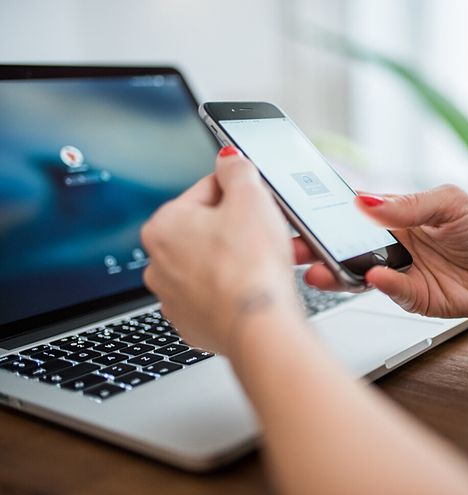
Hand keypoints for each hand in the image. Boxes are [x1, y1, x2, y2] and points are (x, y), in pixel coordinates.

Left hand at [141, 147, 300, 355]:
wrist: (259, 326)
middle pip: (210, 231)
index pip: (206, 192)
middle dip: (243, 230)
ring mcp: (175, 298)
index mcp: (163, 226)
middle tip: (272, 233)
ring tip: (272, 261)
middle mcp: (159, 264)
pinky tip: (258, 288)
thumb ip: (238, 169)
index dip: (241, 194)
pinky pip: (220, 297)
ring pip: (216, 265)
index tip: (259, 202)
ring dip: (243, 259)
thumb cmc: (251, 266)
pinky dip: (239, 291)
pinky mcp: (196, 324)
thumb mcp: (251, 197)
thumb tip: (228, 159)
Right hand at [298, 184, 467, 318]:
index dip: (326, 217)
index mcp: (396, 218)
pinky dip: (382, 285)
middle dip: (316, 250)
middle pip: (346, 249)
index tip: (299, 215)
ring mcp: (402, 274)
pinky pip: (393, 292)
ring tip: (318, 271)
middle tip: (293, 250)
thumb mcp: (449, 202)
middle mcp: (393, 247)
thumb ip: (409, 204)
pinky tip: (373, 277)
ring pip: (360, 275)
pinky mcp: (416, 298)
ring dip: (338, 274)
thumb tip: (368, 201)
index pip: (351, 216)